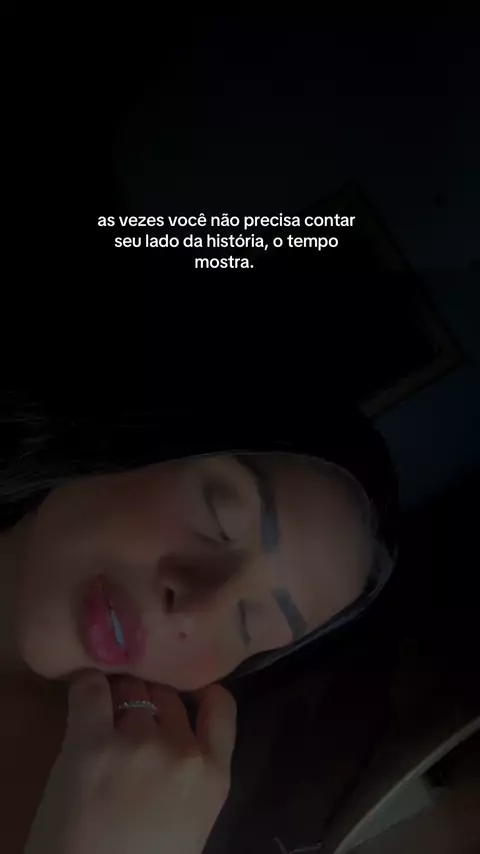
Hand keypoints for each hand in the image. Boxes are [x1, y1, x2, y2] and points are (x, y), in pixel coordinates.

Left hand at [26, 672, 236, 853]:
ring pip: (128, 689)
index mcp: (212, 775)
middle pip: (166, 694)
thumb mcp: (193, 822)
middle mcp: (179, 751)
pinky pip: (89, 689)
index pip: (221, 705)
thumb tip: (177, 735)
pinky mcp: (90, 743)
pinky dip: (85, 686)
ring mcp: (137, 743)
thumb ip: (195, 775)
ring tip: (100, 715)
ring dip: (116, 697)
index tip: (182, 696)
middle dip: (149, 700)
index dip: (198, 693)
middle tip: (128, 719)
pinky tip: (83, 695)